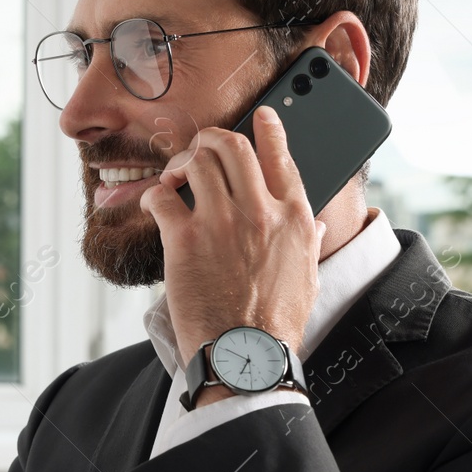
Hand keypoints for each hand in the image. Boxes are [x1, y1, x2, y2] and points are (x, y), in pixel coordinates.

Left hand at [140, 106, 324, 372]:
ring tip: (175, 178)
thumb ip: (310, 242)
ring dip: (181, 163)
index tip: (261, 115)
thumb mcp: (309, 278)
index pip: (281, 154)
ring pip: (196, 160)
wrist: (247, 356)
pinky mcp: (185, 239)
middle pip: (232, 145)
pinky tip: (156, 204)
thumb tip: (315, 226)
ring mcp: (221, 221)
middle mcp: (260, 210)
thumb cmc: (276, 324)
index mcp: (294, 217)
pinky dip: (155, 194)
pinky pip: (162, 195)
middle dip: (211, 139)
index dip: (268, 128)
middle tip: (199, 148)